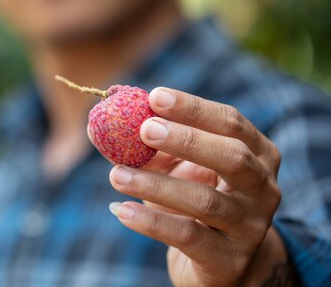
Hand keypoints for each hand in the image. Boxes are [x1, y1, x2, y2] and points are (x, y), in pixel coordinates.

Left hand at [108, 87, 283, 286]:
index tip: (154, 97)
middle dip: (186, 140)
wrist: (222, 264)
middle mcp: (263, 187)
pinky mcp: (230, 260)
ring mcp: (251, 226)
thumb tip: (97, 125)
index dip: (193, 108)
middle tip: (144, 129)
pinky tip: (121, 211)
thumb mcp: (176, 168)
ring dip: (156, 185)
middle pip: (232, 157)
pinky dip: (151, 222)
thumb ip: (146, 146)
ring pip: (205, 201)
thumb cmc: (193, 200)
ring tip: (116, 176)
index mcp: (257, 153)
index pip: (230, 122)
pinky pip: (189, 236)